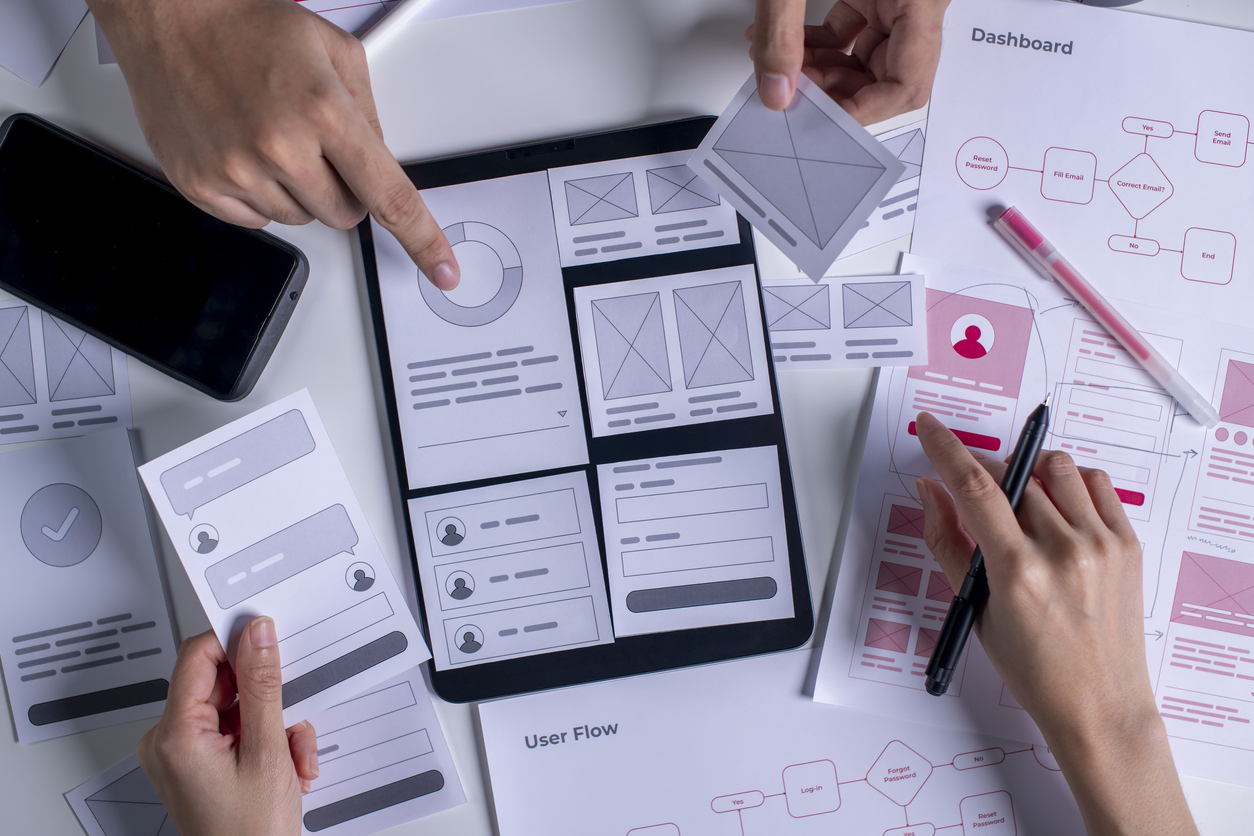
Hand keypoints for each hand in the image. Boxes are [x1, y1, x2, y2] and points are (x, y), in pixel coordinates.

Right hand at [88, 0, 458, 288]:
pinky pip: (258, 220)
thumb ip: (369, 114)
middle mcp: (280, 146)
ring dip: (299, 190)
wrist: (168, 13)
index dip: (422, 239)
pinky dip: (260, 194)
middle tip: (317, 144)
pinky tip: (246, 149)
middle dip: (344, 188)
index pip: (389, 196)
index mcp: (323, 111)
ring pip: (302, 219)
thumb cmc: (246, 24)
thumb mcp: (335, 51)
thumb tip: (383, 163)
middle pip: (346, 215)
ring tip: (273, 134)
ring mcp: (237, 170)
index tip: (442, 269)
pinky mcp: (202, 186)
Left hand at [138, 619, 318, 835]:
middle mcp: (169, 741)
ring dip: (275, 727)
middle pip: (223, 683)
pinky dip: (266, 742)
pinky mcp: (198, 763)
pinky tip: (285, 766)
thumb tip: (258, 636)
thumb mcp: (268, 752)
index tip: (268, 635)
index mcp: (175, 735)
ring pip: (238, 708)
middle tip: (293, 724)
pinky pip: (235, 731)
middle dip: (268, 700)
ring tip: (293, 759)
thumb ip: (264, 687)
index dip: (234, 640)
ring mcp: (183, 754)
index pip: (197, 656)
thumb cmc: (249, 834)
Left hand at [747, 0, 949, 123]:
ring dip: (819, 73)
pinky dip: (816, 47)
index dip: (862, 112)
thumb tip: (776, 89)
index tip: (823, 120)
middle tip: (795, 95)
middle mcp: (913, 3)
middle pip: (885, 79)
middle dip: (834, 94)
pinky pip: (850, 33)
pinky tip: (786, 45)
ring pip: (863, 60)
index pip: (906, 83)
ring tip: (783, 70)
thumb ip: (780, 32)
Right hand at [913, 411, 1197, 835]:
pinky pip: (1095, 482)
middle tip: (977, 497)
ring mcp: (1100, 544)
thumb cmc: (1034, 668)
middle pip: (1011, 475)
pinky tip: (1058, 508)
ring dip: (1028, 474)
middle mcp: (1062, 551)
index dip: (946, 448)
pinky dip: (1070, 483)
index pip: (974, 488)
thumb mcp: (974, 608)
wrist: (1099, 704)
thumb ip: (947, 542)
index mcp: (1017, 572)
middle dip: (984, 474)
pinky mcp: (1127, 544)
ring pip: (1054, 468)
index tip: (930, 427)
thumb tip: (930, 491)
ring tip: (1022, 506)